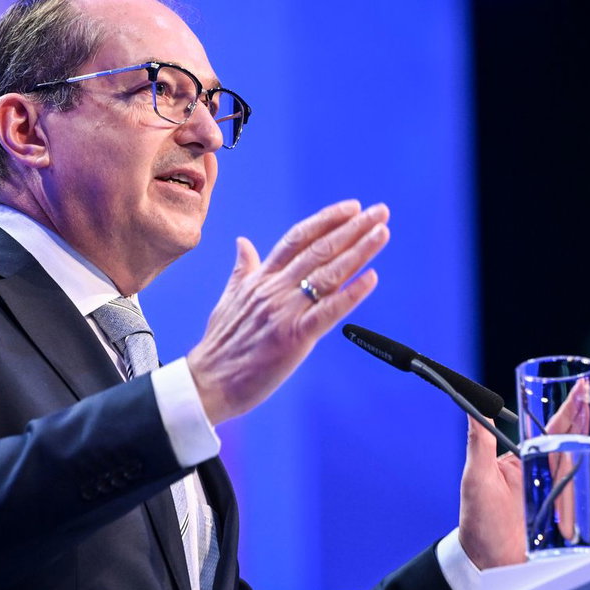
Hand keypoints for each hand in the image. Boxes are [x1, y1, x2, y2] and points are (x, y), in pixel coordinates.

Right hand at [187, 200, 388, 423]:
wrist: (208, 382)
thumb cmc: (220, 345)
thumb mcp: (229, 298)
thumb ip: (243, 269)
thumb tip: (243, 242)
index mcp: (260, 278)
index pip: (297, 238)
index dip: (326, 220)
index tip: (351, 207)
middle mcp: (274, 289)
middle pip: (319, 249)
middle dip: (352, 228)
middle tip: (379, 212)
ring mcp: (284, 312)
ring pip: (327, 274)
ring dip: (359, 251)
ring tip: (381, 233)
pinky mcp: (293, 337)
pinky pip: (327, 311)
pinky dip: (351, 294)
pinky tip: (371, 278)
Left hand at [458, 373, 589, 568]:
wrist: (487, 563)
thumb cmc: (478, 520)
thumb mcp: (476, 477)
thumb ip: (479, 443)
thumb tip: (477, 406)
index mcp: (534, 453)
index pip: (566, 419)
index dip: (588, 399)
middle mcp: (557, 467)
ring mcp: (572, 490)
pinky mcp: (582, 516)